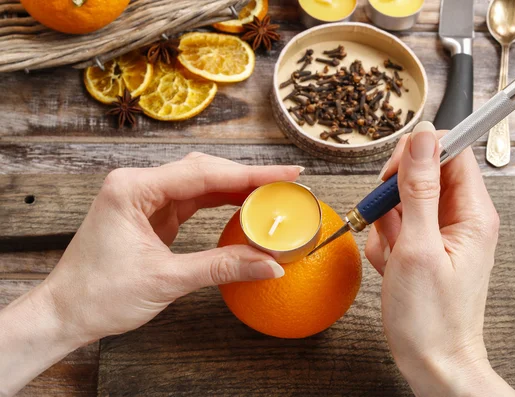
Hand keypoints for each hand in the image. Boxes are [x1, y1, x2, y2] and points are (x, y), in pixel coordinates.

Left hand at [44, 153, 302, 342]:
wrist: (66, 313)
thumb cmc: (99, 294)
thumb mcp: (166, 280)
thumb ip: (222, 266)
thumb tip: (270, 264)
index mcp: (133, 188)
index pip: (203, 174)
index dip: (250, 174)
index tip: (286, 173)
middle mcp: (138, 184)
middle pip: (204, 171)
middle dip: (247, 177)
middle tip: (286, 183)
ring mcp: (144, 197)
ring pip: (200, 183)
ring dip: (236, 189)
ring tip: (272, 192)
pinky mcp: (151, 213)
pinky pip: (193, 201)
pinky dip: (220, 202)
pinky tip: (243, 205)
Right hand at [366, 122, 514, 395]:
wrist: (432, 362)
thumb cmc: (431, 317)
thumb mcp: (418, 247)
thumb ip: (418, 188)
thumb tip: (422, 138)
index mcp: (473, 213)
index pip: (451, 152)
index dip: (418, 153)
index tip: (394, 174)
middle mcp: (461, 218)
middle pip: (423, 174)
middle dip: (395, 196)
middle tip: (389, 222)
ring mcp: (442, 233)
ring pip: (403, 202)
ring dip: (387, 225)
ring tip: (393, 256)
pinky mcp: (426, 247)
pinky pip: (398, 227)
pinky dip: (386, 243)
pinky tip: (391, 267)